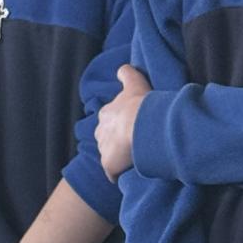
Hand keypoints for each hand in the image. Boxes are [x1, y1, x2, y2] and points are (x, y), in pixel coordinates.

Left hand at [97, 64, 150, 180]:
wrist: (141, 126)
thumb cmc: (140, 105)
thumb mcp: (135, 83)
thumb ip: (128, 75)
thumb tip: (122, 68)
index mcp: (107, 113)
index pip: (110, 119)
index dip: (120, 122)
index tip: (131, 125)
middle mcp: (101, 131)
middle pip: (106, 137)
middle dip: (116, 140)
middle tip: (135, 142)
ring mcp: (104, 149)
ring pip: (109, 155)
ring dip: (118, 157)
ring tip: (135, 158)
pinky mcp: (109, 166)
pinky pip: (112, 173)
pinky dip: (118, 174)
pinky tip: (130, 173)